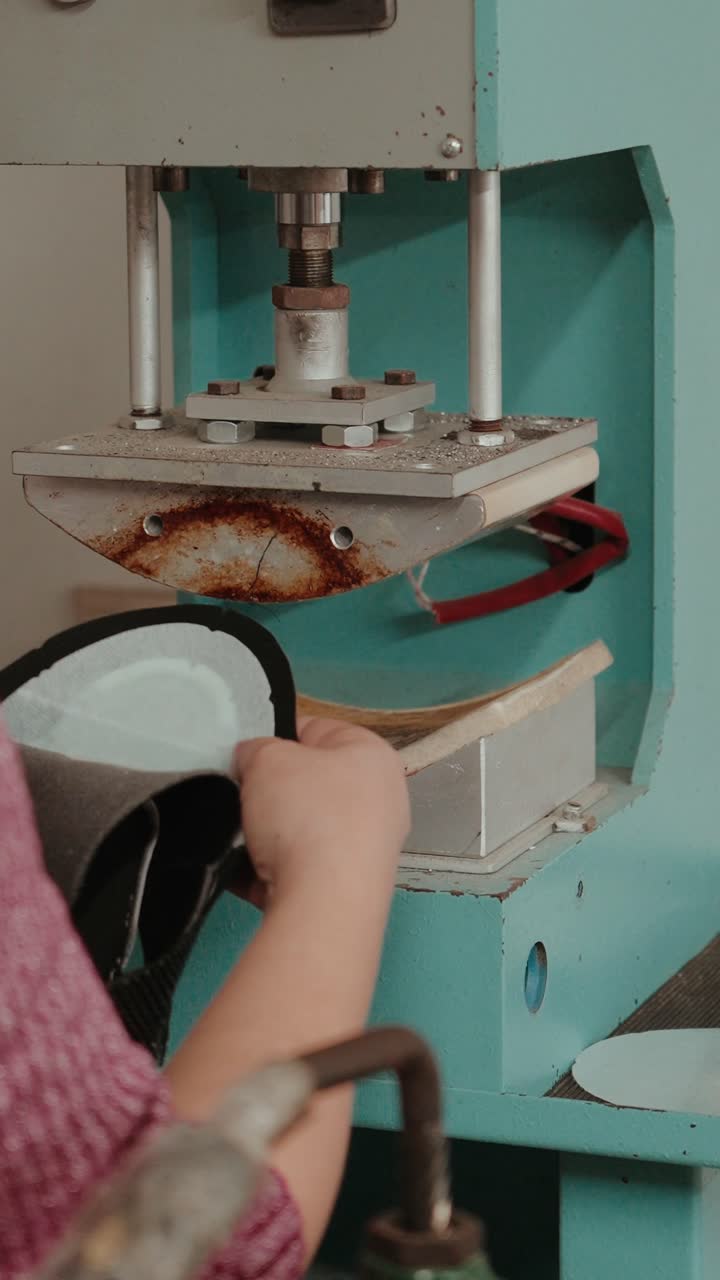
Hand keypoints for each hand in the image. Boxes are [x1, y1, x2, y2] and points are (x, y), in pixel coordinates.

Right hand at [232, 718, 409, 906]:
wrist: (323, 904)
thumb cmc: (307, 816)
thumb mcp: (267, 758)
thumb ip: (255, 750)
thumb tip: (253, 763)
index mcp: (373, 756)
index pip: (316, 730)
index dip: (276, 736)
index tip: (248, 754)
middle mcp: (380, 801)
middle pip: (308, 784)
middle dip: (269, 790)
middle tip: (241, 794)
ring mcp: (366, 849)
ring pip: (299, 829)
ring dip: (264, 832)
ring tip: (240, 835)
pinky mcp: (345, 889)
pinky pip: (295, 868)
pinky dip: (267, 869)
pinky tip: (242, 871)